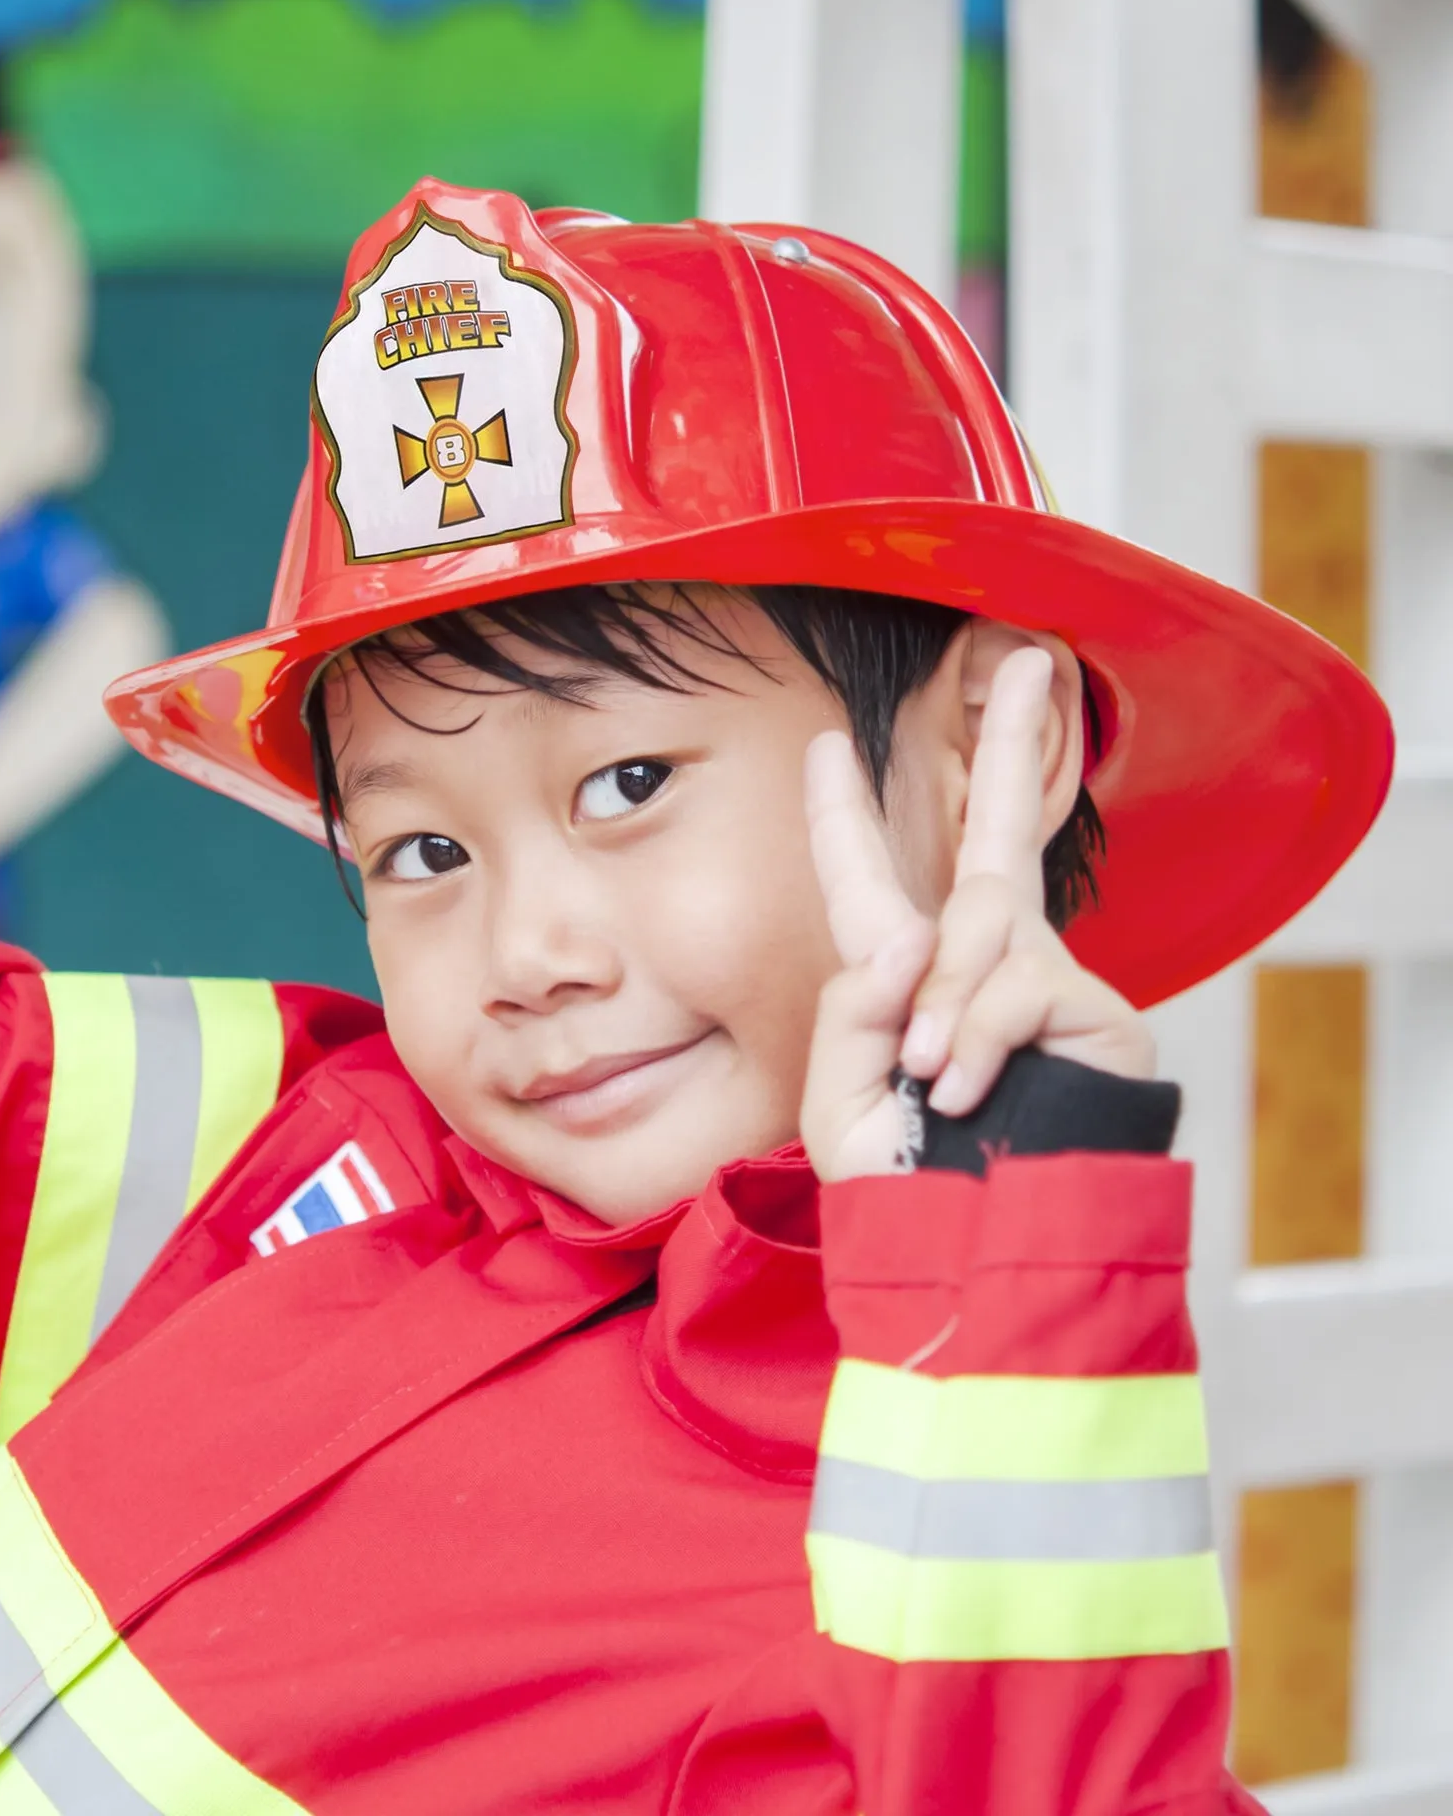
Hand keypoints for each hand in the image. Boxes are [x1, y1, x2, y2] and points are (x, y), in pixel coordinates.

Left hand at [799, 645, 1153, 1180]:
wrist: (974, 1257)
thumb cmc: (904, 1187)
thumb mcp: (838, 1098)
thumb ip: (850, 1009)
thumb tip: (909, 933)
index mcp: (907, 983)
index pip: (871, 884)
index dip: (844, 816)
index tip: (824, 743)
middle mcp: (980, 965)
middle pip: (998, 832)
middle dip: (1011, 744)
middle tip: (1030, 660)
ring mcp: (1041, 982)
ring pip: (979, 923)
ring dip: (943, 998)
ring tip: (927, 1072)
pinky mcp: (1093, 1014)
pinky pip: (1013, 985)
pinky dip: (976, 1038)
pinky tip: (961, 1088)